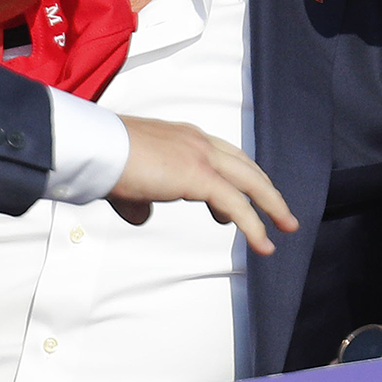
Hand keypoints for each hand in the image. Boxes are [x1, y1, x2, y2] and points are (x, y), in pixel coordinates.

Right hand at [107, 115, 296, 253]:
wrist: (95, 148)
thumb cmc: (102, 159)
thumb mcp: (126, 182)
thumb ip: (140, 199)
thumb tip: (142, 215)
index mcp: (182, 137)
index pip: (223, 154)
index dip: (238, 176)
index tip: (242, 199)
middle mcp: (197, 141)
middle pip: (245, 166)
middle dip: (266, 190)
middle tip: (280, 211)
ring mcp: (201, 156)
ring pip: (251, 182)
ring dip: (272, 205)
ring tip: (286, 226)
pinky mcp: (200, 176)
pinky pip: (237, 205)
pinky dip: (254, 226)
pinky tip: (263, 244)